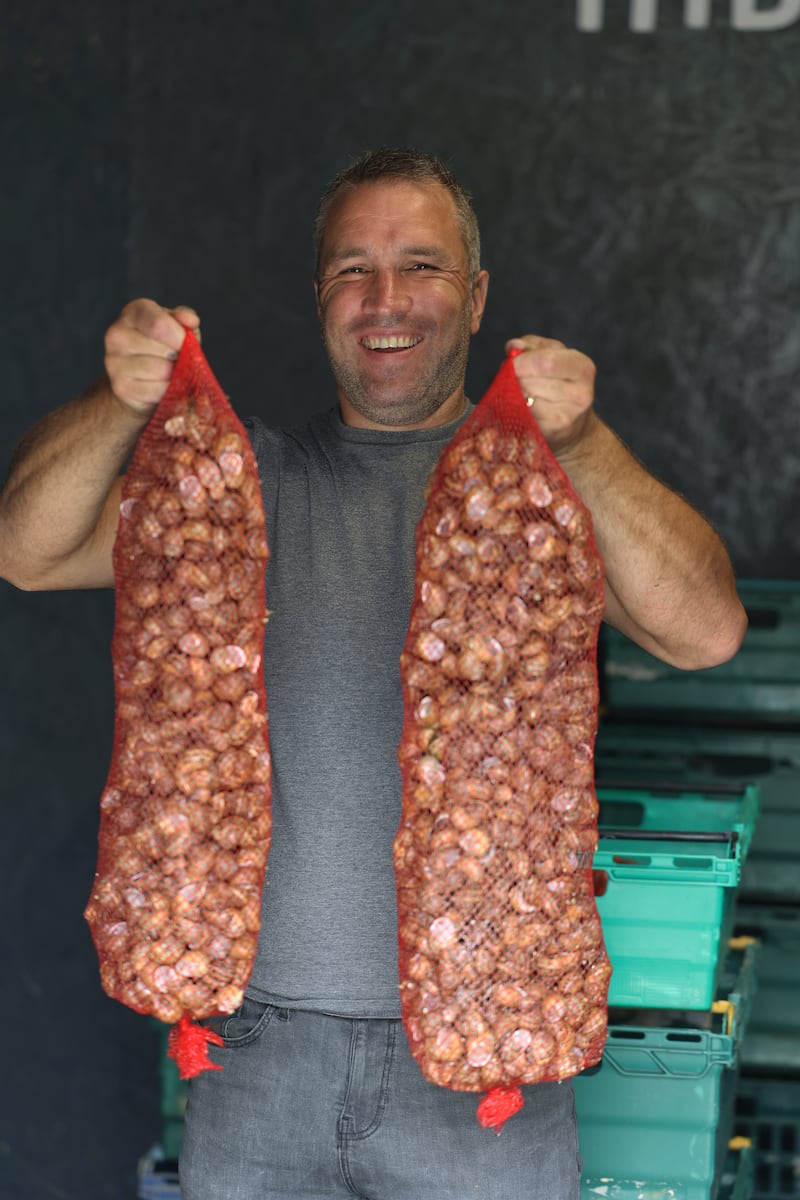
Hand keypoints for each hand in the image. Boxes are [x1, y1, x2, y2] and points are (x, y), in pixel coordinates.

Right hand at [103, 298, 200, 416]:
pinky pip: (156, 391)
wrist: (138, 378)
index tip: (185, 344)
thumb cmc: (163, 347)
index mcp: (134, 312)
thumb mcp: (176, 328)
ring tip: (170, 372)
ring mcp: (114, 361)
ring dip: (175, 375)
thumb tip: (191, 321)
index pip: (160, 324)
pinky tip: (162, 385)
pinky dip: (167, 391)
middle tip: (177, 360)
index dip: (180, 337)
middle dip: (180, 358)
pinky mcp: (120, 386)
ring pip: (162, 371)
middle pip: (164, 350)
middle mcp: (117, 333)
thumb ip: (185, 320)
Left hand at [505, 334, 595, 455]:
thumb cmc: (559, 384)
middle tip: (514, 379)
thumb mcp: (552, 356)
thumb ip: (531, 346)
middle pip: (530, 381)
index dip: (521, 361)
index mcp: (582, 367)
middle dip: (515, 378)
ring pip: (524, 398)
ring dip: (514, 394)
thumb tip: (513, 346)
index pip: (545, 362)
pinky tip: (524, 408)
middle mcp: (580, 394)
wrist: (574, 428)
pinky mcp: (552, 433)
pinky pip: (522, 415)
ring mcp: (567, 416)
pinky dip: (515, 409)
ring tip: (522, 392)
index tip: (512, 363)